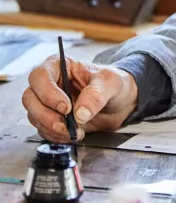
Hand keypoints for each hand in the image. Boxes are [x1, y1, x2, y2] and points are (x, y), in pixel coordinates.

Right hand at [22, 56, 138, 142]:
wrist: (119, 102)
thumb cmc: (113, 84)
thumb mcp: (111, 83)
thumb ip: (96, 95)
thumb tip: (80, 113)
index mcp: (60, 66)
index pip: (40, 76)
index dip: (48, 93)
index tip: (66, 108)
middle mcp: (50, 83)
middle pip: (30, 98)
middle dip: (46, 115)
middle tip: (66, 125)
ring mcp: (48, 102)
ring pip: (34, 115)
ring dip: (52, 128)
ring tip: (75, 132)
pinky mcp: (52, 118)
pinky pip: (43, 129)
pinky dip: (55, 136)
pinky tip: (72, 135)